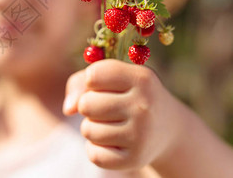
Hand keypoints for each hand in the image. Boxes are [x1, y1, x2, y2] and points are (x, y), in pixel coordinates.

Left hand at [62, 59, 180, 170]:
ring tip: (110, 124)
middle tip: (106, 107)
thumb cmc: (128, 95)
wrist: (167, 127)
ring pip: (87, 130)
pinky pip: (94, 154)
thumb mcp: (112, 78)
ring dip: (92, 127)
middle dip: (88, 105)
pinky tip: (112, 142)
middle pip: (86, 104)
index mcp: (141, 79)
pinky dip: (96, 149)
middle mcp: (143, 106)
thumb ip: (80, 82)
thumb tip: (68, 109)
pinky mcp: (134, 159)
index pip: (93, 75)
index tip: (102, 84)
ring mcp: (140, 135)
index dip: (91, 80)